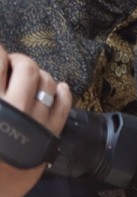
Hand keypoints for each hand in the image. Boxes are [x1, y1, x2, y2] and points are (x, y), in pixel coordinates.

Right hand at [0, 51, 71, 196]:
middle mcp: (12, 108)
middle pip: (26, 68)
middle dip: (20, 60)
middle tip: (12, 63)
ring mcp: (34, 122)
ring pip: (48, 84)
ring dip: (41, 75)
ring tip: (31, 78)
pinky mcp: (49, 136)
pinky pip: (63, 106)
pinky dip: (63, 92)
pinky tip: (59, 87)